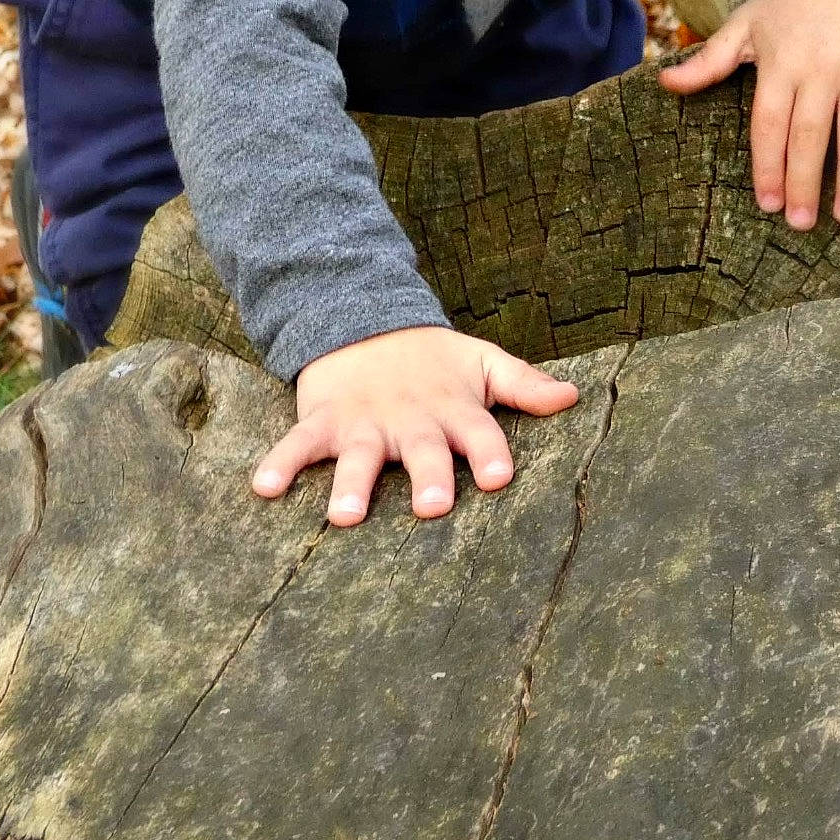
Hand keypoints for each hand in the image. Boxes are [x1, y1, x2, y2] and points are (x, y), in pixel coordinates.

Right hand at [251, 324, 578, 524]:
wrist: (365, 321)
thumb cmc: (435, 360)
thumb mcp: (482, 363)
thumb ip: (525, 384)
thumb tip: (575, 397)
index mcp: (454, 408)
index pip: (479, 432)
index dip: (488, 453)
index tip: (498, 478)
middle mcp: (411, 418)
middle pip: (422, 449)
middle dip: (427, 475)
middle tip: (433, 506)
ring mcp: (364, 419)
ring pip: (358, 454)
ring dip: (351, 484)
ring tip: (345, 518)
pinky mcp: (323, 419)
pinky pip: (298, 443)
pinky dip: (280, 463)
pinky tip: (265, 487)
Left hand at [658, 0, 839, 230]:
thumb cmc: (792, 3)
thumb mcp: (745, 24)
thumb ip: (709, 61)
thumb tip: (664, 83)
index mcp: (780, 64)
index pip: (769, 124)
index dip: (767, 166)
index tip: (767, 204)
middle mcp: (820, 68)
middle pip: (809, 134)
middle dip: (803, 182)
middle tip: (801, 223)